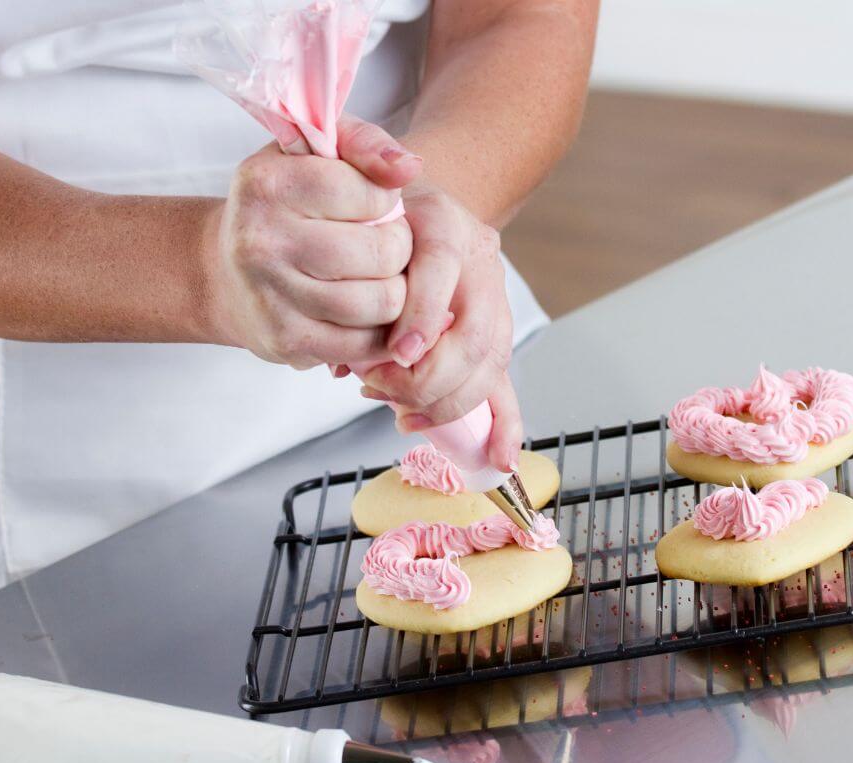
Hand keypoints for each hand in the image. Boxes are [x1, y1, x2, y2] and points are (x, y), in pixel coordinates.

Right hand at [206, 119, 422, 368]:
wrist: (228, 272)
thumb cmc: (287, 204)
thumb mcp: (316, 153)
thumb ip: (366, 144)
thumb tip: (408, 167)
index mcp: (269, 184)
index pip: (375, 195)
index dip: (386, 201)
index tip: (369, 203)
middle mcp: (262, 240)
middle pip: (386, 252)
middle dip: (397, 247)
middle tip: (379, 243)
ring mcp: (271, 296)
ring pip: (384, 302)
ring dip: (393, 290)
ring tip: (374, 275)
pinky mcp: (287, 341)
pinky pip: (368, 343)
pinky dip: (378, 329)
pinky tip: (363, 310)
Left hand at [349, 180, 522, 472]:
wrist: (408, 215)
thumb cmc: (374, 229)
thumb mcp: (356, 237)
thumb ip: (351, 286)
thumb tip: (346, 366)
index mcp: (443, 223)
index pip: (441, 268)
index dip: (421, 316)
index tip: (393, 355)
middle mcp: (479, 259)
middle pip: (475, 333)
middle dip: (428, 377)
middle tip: (380, 388)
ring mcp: (495, 298)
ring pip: (490, 364)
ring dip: (446, 403)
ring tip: (403, 415)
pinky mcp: (497, 334)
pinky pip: (506, 383)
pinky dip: (504, 425)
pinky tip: (498, 457)